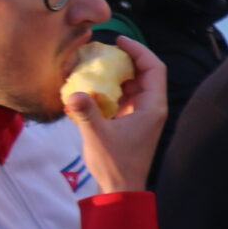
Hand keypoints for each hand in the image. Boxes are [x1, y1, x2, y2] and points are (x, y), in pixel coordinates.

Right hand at [67, 35, 167, 194]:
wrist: (121, 188)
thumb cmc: (115, 164)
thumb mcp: (97, 136)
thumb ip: (85, 113)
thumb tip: (73, 92)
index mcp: (153, 107)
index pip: (154, 69)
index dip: (139, 51)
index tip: (120, 40)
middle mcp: (152, 108)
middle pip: (145, 73)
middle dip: (127, 59)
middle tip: (105, 49)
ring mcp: (142, 115)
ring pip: (134, 85)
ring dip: (118, 74)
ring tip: (96, 63)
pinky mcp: (131, 122)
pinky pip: (125, 97)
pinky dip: (112, 89)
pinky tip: (93, 86)